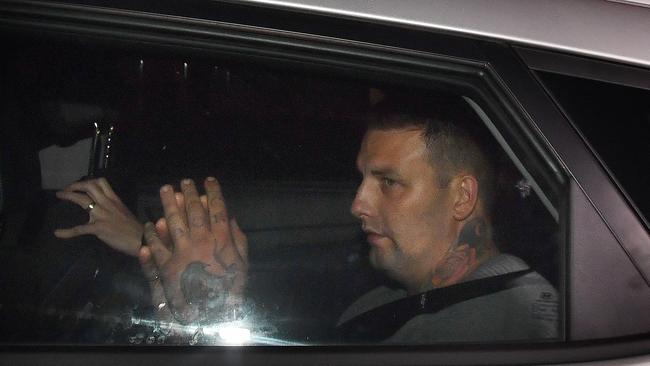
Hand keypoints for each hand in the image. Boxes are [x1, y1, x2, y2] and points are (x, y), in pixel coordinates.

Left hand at [55, 177, 142, 256]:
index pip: (100, 182)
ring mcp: (102, 215)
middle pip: (89, 186)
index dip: (87, 182)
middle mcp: (107, 203)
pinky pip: (79, 229)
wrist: (140, 239)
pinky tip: (58, 233)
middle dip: (75, 186)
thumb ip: (113, 206)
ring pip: (82, 200)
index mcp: (114, 199)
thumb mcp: (124, 211)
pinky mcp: (98, 228)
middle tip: (66, 190)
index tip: (80, 186)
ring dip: (69, 196)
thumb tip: (103, 206)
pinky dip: (67, 231)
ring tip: (60, 196)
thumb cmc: (134, 228)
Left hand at [141, 177, 247, 324]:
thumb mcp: (242, 265)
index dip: (213, 192)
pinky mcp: (167, 267)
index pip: (217, 209)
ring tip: (165, 190)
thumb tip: (231, 219)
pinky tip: (149, 225)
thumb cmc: (230, 289)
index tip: (209, 180)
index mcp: (221, 240)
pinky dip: (152, 234)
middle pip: (193, 211)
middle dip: (189, 193)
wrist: (213, 315)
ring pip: (173, 222)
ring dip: (168, 204)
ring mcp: (182, 253)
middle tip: (184, 181)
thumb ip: (238, 241)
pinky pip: (157, 246)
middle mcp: (201, 241)